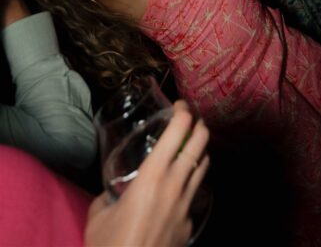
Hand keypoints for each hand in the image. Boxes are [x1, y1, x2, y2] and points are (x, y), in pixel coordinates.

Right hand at [84, 100, 209, 246]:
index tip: (179, 106)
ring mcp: (186, 207)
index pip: (178, 132)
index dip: (182, 112)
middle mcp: (176, 186)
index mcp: (153, 177)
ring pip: (203, 168)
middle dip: (199, 126)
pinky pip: (194, 197)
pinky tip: (177, 192)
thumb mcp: (99, 214)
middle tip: (191, 120)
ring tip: (190, 148)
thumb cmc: (108, 246)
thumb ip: (109, 194)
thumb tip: (113, 189)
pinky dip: (189, 187)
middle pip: (200, 144)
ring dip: (199, 153)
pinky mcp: (189, 226)